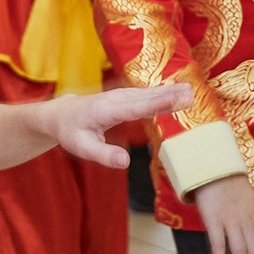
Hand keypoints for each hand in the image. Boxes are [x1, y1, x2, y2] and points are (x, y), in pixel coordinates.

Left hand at [40, 83, 193, 167]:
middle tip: (191, 94)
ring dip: (169, 91)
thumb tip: (125, 162)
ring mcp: (121, 95)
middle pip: (146, 97)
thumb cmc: (72, 132)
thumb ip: (104, 155)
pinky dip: (163, 91)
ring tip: (190, 90)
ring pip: (148, 92)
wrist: (62, 113)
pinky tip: (178, 90)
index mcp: (106, 110)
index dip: (158, 103)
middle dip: (169, 95)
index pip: (136, 107)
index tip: (176, 99)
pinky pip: (147, 94)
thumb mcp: (82, 147)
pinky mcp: (126, 96)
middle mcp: (116, 99)